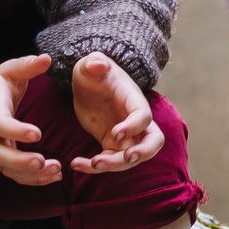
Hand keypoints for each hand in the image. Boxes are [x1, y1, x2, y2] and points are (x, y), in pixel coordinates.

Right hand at [0, 53, 60, 185]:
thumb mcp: (10, 69)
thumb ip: (27, 65)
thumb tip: (47, 58)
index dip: (16, 131)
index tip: (38, 134)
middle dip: (20, 162)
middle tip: (44, 162)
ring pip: (5, 168)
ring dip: (29, 175)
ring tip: (56, 171)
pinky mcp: (0, 157)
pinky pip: (12, 174)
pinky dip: (31, 179)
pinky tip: (53, 176)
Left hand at [68, 51, 163, 175]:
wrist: (88, 84)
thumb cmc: (92, 71)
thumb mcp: (89, 64)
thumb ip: (94, 62)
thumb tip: (97, 65)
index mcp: (133, 99)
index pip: (144, 116)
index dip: (134, 127)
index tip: (114, 133)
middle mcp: (134, 120)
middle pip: (152, 141)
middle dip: (143, 153)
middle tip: (126, 158)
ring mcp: (125, 134)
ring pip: (130, 158)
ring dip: (114, 165)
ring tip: (92, 163)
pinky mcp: (111, 143)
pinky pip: (109, 161)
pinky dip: (94, 167)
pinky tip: (75, 164)